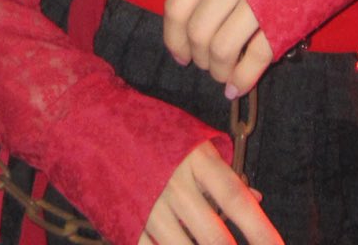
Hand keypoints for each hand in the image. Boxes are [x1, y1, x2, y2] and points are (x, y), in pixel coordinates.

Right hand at [138, 141, 281, 244]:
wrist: (97, 124)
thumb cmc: (153, 131)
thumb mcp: (193, 141)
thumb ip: (224, 171)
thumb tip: (256, 198)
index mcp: (196, 160)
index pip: (236, 200)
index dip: (260, 229)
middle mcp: (175, 186)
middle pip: (214, 236)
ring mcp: (148, 208)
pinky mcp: (126, 223)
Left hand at [162, 0, 275, 98]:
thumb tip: (199, 7)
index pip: (178, 6)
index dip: (174, 38)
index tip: (180, 54)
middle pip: (198, 32)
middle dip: (199, 58)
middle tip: (208, 64)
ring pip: (222, 48)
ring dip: (219, 70)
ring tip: (225, 76)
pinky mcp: (287, 17)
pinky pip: (255, 58)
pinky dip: (242, 80)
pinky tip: (238, 88)